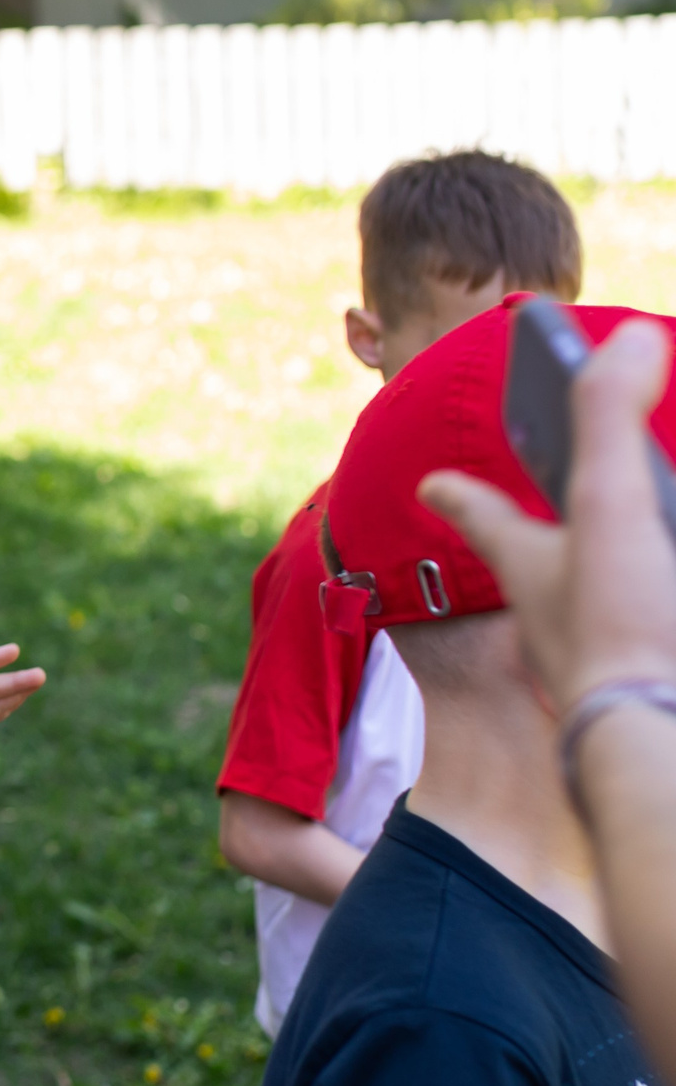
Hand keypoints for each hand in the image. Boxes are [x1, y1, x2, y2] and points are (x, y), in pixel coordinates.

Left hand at [421, 317, 675, 708]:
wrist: (654, 747)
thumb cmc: (620, 626)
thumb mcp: (611, 503)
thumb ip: (609, 419)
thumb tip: (630, 338)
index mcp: (531, 563)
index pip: (480, 514)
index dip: (460, 494)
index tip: (432, 483)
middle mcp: (552, 611)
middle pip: (535, 559)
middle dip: (536, 534)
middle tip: (546, 512)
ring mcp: (596, 650)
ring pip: (587, 604)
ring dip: (603, 575)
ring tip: (622, 563)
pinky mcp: (637, 676)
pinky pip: (632, 636)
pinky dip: (639, 617)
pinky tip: (648, 617)